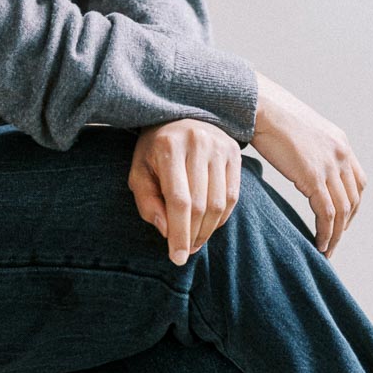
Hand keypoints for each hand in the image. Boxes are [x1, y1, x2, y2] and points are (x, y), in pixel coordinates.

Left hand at [127, 118, 241, 265]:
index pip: (179, 200)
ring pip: (219, 203)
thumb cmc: (155, 149)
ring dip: (207, 230)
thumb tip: (167, 231)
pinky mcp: (234, 151)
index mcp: (169, 146)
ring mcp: (219, 145)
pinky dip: (221, 217)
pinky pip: (232, 195)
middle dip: (192, 235)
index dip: (179, 233)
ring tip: (195, 240)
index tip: (176, 257)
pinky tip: (208, 224)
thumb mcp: (139, 171)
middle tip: (184, 251)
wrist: (179, 115)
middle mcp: (197, 142)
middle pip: (201, 205)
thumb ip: (147, 201)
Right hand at [251, 71, 366, 259]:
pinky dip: (326, 232)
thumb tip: (303, 161)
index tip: (341, 219)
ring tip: (327, 248)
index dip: (352, 205)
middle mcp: (341, 154)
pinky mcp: (314, 177)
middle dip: (346, 223)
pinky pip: (327, 214)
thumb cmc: (272, 116)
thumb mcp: (302, 130)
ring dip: (337, 234)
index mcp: (340, 142)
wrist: (261, 106)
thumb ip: (311, 148)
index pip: (357, 182)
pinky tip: (320, 243)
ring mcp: (329, 165)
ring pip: (342, 210)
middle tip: (334, 238)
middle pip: (353, 199)